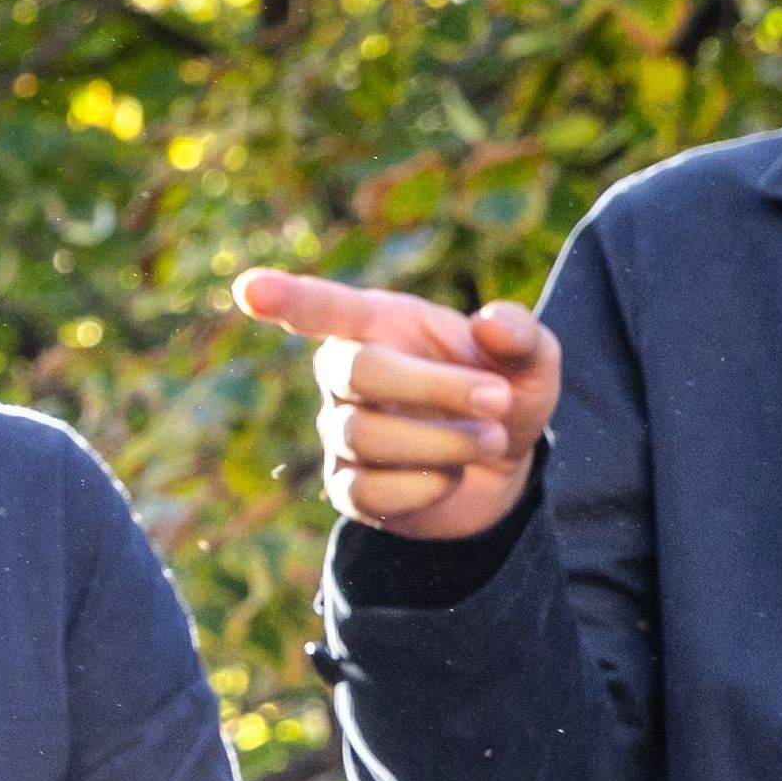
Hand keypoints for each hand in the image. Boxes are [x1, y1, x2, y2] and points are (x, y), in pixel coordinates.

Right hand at [230, 270, 561, 545]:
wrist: (502, 470)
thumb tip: (491, 324)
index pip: (321, 307)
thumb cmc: (502, 393)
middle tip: (499, 400)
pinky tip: (451, 477)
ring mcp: (340, 432)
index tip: (250, 289)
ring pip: (365, 435)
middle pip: (355, 370)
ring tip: (492, 441)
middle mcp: (344, 375)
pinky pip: (370, 491)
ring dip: (443, 441)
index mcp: (377, 325)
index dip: (285, 297)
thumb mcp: (531, 360)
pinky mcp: (348, 489)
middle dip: (434, 388)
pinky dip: (427, 486)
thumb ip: (520, 335)